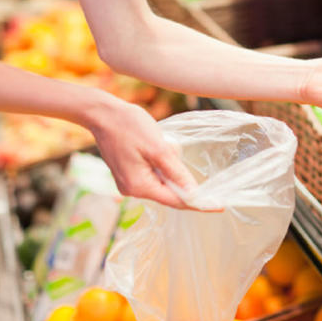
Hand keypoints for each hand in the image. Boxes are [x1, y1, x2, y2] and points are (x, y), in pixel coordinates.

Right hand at [84, 96, 199, 208]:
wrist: (102, 114)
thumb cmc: (129, 126)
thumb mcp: (158, 148)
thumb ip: (176, 173)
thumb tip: (193, 193)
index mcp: (139, 186)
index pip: (176, 201)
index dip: (199, 203)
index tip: (219, 207)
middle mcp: (131, 190)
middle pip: (168, 192)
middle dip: (177, 173)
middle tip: (170, 146)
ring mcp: (127, 183)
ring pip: (160, 181)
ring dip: (167, 165)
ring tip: (157, 141)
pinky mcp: (126, 174)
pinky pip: (151, 174)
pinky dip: (158, 162)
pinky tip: (151, 144)